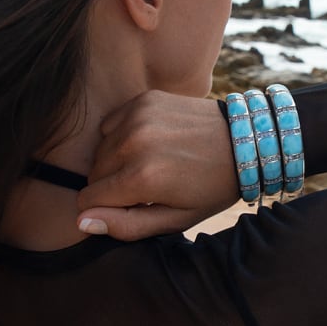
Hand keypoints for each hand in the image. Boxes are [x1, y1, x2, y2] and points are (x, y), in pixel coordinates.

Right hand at [76, 90, 239, 240]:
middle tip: (146, 187)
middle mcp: (134, 143)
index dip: (102, 208)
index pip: (88, 198)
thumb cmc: (211, 187)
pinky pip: (110, 124)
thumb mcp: (176, 219)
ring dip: (116, 160)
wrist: (244, 141)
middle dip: (111, 185)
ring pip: (100, 149)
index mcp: (142, 178)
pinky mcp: (143, 100)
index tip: (126, 206)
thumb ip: (127, 225)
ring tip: (150, 164)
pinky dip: (121, 136)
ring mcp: (138, 117)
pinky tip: (148, 142)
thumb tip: (82, 221)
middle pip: (93, 174)